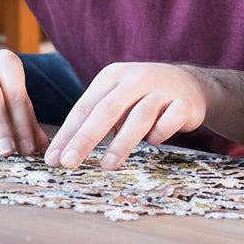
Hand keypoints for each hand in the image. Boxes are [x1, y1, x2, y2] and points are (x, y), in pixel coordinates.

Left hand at [44, 62, 205, 169]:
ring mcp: (161, 88)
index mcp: (112, 76)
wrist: (190, 84)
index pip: (85, 107)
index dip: (68, 133)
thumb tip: (66, 152)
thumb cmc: (144, 96)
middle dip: (85, 138)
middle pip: (106, 110)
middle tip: (68, 163)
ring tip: (107, 166)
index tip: (53, 159)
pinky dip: (160, 132)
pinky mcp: (184, 102)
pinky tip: (154, 142)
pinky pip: (170, 120)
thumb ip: (96, 118)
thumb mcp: (118, 98)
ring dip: (121, 143)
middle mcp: (135, 78)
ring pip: (138, 117)